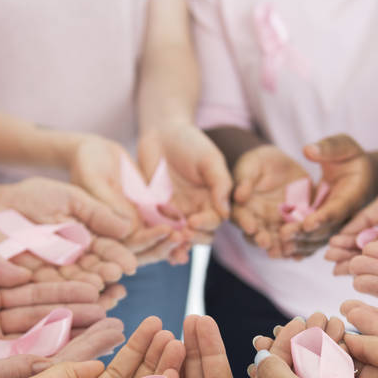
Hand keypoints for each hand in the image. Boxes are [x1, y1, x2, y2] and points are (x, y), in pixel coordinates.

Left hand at [0, 174, 139, 288]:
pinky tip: (66, 292)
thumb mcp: (69, 197)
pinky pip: (46, 287)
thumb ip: (96, 212)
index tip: (129, 264)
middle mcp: (75, 260)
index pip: (107, 250)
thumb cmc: (34, 197)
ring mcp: (55, 272)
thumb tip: (127, 226)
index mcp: (88, 240)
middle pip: (94, 270)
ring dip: (86, 285)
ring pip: (74, 282)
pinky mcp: (31, 281)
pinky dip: (58, 291)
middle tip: (114, 274)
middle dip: (105, 273)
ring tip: (96, 285)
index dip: (118, 257)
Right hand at [70, 135, 181, 264]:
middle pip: (140, 250)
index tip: (164, 234)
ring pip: (152, 241)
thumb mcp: (94, 180)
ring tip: (189, 235)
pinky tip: (192, 225)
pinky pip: (159, 225)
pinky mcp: (143, 216)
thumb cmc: (86, 163)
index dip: (144, 242)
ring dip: (171, 242)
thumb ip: (109, 205)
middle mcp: (115, 237)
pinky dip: (174, 227)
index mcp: (97, 236)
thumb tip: (129, 229)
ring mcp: (130, 227)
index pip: (121, 247)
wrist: (93, 150)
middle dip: (161, 247)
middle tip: (180, 238)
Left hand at [138, 122, 231, 263]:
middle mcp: (195, 211)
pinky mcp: (153, 212)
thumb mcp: (210, 160)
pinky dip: (155, 238)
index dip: (205, 225)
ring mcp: (174, 214)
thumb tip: (226, 212)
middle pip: (198, 235)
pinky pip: (156, 230)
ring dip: (174, 244)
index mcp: (212, 201)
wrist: (161, 133)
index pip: (213, 222)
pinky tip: (152, 241)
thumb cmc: (191, 142)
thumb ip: (220, 184)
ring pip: (177, 238)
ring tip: (169, 244)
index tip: (193, 221)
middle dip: (191, 238)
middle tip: (182, 234)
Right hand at [231, 145, 309, 258]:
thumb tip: (239, 196)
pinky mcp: (296, 224)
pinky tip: (303, 252)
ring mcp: (277, 226)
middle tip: (266, 243)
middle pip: (258, 234)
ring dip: (280, 247)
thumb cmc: (259, 162)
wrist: (282, 164)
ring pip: (278, 241)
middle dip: (263, 239)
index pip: (241, 216)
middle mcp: (259, 221)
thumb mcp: (251, 165)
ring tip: (285, 251)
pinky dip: (299, 247)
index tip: (250, 226)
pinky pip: (297, 237)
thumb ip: (245, 179)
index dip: (245, 222)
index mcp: (243, 208)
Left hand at [279, 134, 373, 257]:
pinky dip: (299, 248)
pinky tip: (282, 253)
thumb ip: (329, 148)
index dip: (323, 217)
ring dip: (300, 245)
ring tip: (279, 246)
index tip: (307, 223)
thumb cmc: (350, 156)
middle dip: (306, 234)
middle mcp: (345, 215)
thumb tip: (308, 150)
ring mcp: (335, 224)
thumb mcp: (344, 145)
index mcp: (352, 196)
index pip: (338, 209)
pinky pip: (313, 241)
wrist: (357, 174)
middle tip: (284, 234)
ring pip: (318, 240)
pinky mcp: (325, 228)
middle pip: (326, 230)